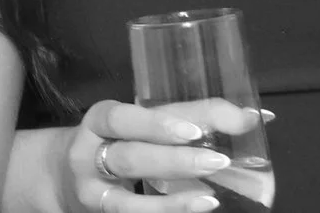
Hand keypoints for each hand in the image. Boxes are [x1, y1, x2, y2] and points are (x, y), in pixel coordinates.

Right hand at [59, 99, 256, 212]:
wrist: (66, 179)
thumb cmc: (118, 147)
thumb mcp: (140, 130)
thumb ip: (187, 120)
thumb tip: (253, 117)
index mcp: (101, 119)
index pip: (126, 115)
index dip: (159, 121)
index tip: (197, 127)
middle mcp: (90, 149)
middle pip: (129, 150)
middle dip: (174, 152)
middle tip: (219, 156)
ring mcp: (93, 184)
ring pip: (131, 176)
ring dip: (175, 174)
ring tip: (215, 172)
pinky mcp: (101, 209)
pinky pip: (134, 211)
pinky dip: (170, 207)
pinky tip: (204, 203)